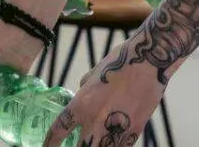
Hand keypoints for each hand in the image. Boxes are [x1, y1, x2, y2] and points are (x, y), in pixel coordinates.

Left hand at [43, 35, 165, 145]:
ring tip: (96, 142)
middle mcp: (94, 122)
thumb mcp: (97, 71)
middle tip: (78, 144)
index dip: (50, 142)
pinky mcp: (133, 133)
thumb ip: (87, 85)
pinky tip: (114, 143)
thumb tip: (83, 88)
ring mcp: (114, 130)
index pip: (59, 130)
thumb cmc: (121, 60)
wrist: (149, 61)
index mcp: (81, 104)